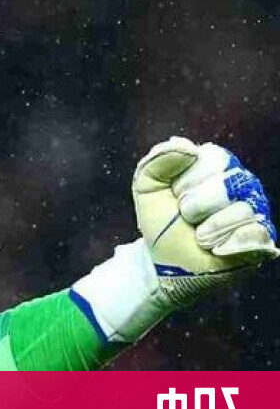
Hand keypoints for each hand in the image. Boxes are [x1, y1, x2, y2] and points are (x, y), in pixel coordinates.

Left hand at [132, 136, 277, 305]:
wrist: (165, 261)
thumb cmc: (161, 221)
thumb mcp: (147, 186)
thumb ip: (159, 160)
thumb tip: (188, 147)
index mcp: (216, 165)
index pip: (212, 158)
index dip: (185, 182)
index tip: (174, 196)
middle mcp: (241, 183)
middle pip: (228, 183)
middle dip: (194, 206)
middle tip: (186, 217)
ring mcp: (255, 209)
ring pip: (241, 210)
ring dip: (207, 229)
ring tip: (199, 235)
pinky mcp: (262, 238)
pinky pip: (253, 233)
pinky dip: (225, 244)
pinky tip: (215, 247)